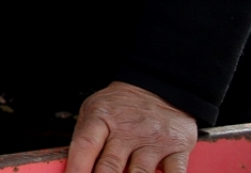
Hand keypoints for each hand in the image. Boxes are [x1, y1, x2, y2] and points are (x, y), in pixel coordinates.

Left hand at [66, 81, 196, 172]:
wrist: (161, 87)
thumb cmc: (122, 106)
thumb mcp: (95, 110)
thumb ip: (84, 139)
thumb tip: (73, 167)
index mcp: (102, 118)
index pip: (85, 146)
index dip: (77, 167)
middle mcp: (127, 130)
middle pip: (110, 165)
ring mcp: (153, 141)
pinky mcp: (177, 149)